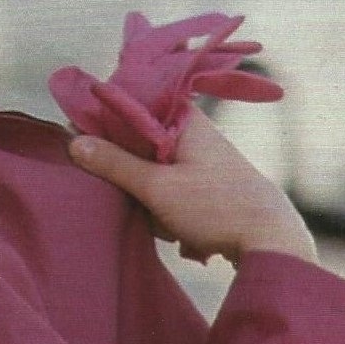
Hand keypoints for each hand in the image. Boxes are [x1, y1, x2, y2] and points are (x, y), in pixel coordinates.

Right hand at [67, 107, 318, 266]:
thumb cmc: (215, 207)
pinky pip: (171, 189)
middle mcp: (195, 132)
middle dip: (130, 172)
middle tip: (134, 197)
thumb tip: (75, 143)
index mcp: (184, 120)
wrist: (270, 238)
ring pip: (154, 170)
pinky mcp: (207, 183)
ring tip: (165, 221)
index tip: (87, 147)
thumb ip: (115, 164)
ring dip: (149, 197)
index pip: (133, 105)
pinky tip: (177, 230)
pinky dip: (167, 209)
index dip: (106, 124)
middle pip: (140, 142)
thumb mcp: (157, 188)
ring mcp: (203, 158)